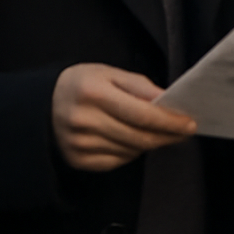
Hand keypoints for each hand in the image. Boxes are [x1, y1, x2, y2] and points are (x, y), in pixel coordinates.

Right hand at [51, 63, 195, 171]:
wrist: (43, 105)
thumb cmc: (83, 84)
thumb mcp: (109, 72)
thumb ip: (140, 85)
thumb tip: (168, 100)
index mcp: (93, 93)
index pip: (141, 113)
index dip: (169, 121)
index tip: (190, 123)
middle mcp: (84, 121)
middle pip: (138, 136)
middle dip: (167, 136)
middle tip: (185, 132)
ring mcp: (79, 144)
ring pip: (131, 151)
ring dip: (151, 143)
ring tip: (159, 133)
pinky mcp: (78, 160)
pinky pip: (117, 161)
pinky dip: (132, 152)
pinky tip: (134, 140)